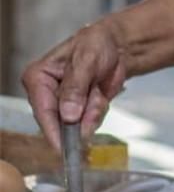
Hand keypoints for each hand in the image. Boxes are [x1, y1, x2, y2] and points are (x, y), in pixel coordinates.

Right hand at [21, 21, 126, 150]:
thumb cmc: (97, 44)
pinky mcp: (77, 113)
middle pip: (59, 123)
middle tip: (96, 96)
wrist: (117, 46)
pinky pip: (89, 124)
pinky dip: (98, 112)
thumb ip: (76, 87)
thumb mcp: (86, 60)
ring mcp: (61, 106)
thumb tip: (68, 115)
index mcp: (38, 77)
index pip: (42, 110)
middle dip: (82, 117)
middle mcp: (45, 95)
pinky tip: (100, 95)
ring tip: (98, 89)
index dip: (54, 131)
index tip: (65, 147)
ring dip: (93, 112)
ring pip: (77, 126)